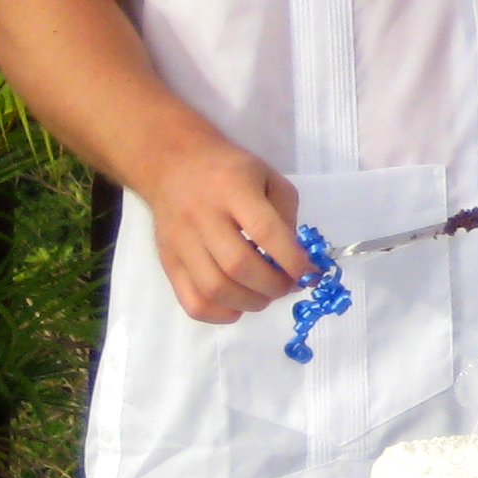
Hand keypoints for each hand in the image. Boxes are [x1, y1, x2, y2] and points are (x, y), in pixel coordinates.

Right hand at [141, 135, 312, 324]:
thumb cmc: (229, 169)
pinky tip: (238, 306)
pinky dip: (219, 314)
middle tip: (288, 286)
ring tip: (265, 295)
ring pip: (214, 289)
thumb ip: (285, 213)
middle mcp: (203, 215)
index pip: (265, 230)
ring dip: (250, 303)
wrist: (174, 163)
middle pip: (238, 266)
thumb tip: (294, 258)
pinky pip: (191, 301)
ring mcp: (181, 241)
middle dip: (273, 285)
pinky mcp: (168, 261)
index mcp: (233, 187)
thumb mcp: (267, 176)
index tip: (310, 273)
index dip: (292, 259)